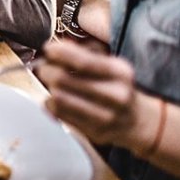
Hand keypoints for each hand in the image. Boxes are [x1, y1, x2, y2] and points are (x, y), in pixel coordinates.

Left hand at [38, 35, 152, 149]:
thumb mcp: (109, 65)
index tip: (49, 49)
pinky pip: (58, 113)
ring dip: (48, 87)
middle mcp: (115, 95)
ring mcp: (105, 116)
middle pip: (63, 79)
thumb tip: (56, 47)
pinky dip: (49, 103)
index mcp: (120, 73)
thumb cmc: (115, 87)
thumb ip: (84, 54)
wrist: (135, 120)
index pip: (83, 62)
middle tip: (44, 67)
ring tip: (51, 83)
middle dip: (46, 70)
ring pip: (58, 98)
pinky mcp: (93, 131)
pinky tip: (55, 99)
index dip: (59, 53)